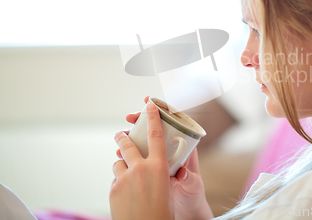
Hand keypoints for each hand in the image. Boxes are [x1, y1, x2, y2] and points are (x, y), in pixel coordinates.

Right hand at [110, 97, 213, 219]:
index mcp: (183, 148)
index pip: (172, 123)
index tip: (149, 102)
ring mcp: (157, 159)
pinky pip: (136, 156)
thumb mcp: (193, 187)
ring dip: (130, 136)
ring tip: (120, 135)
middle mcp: (169, 150)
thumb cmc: (193, 196)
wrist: (185, 212)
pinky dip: (126, 152)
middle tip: (129, 118)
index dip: (161, 110)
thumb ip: (189, 180)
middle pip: (153, 129)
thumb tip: (183, 173)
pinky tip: (118, 153)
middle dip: (140, 120)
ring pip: (142, 141)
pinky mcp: (147, 169)